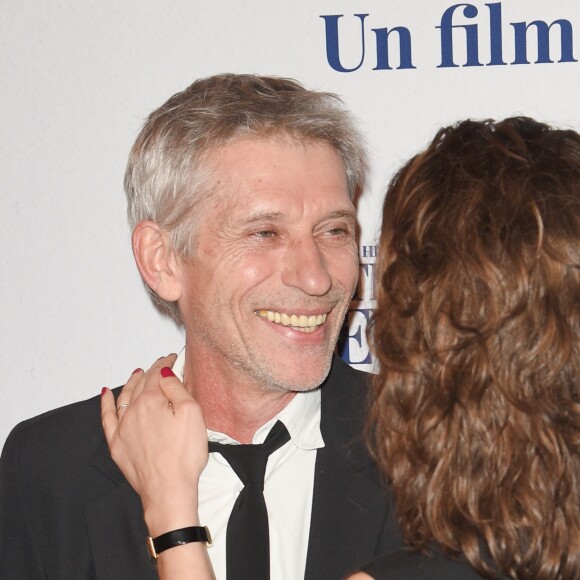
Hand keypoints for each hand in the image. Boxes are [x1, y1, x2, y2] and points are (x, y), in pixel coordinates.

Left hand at [101, 354, 207, 535]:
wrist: (169, 490)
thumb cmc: (184, 454)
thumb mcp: (192, 413)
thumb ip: (176, 388)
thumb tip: (164, 372)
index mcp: (151, 401)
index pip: (157, 374)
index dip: (165, 363)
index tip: (172, 358)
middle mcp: (133, 411)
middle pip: (141, 384)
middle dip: (151, 371)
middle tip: (160, 364)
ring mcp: (122, 428)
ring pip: (124, 397)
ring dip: (131, 382)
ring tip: (137, 373)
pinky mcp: (117, 445)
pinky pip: (107, 418)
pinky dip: (106, 404)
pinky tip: (105, 394)